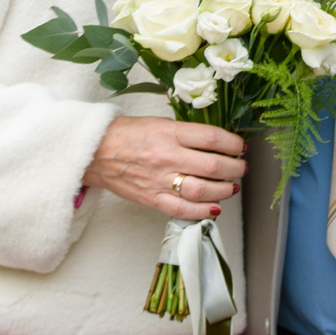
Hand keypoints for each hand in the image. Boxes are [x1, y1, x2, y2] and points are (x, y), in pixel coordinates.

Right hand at [84, 117, 245, 219]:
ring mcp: (159, 181)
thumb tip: (217, 142)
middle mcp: (166, 157)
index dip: (233, 143)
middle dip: (235, 168)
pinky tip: (215, 208)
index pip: (212, 138)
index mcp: (169, 133)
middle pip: (213, 165)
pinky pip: (183, 209)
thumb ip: (187, 133)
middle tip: (241, 168)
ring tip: (232, 186)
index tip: (240, 147)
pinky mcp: (152, 199)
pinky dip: (203, 211)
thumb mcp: (159, 123)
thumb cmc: (126, 135)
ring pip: (203, 190)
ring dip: (225, 190)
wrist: (94, 152)